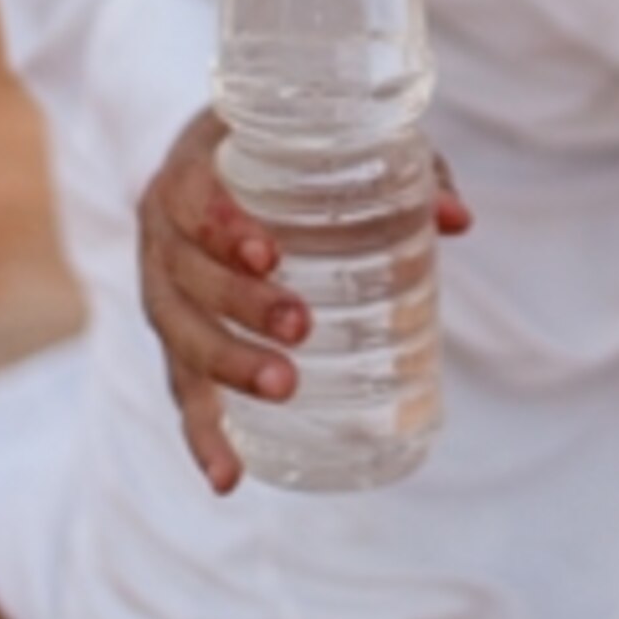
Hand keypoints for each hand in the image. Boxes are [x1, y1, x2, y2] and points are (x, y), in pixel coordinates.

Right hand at [136, 110, 471, 494]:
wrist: (220, 158)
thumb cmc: (285, 149)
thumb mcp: (336, 140)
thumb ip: (398, 168)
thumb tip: (457, 219)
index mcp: (189, 173)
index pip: (195, 201)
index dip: (224, 229)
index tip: (269, 254)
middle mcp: (161, 233)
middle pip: (187, 276)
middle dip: (241, 306)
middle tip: (302, 327)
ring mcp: (163, 289)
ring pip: (179, 335)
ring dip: (227, 366)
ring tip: (284, 386)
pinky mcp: (176, 337)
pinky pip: (181, 389)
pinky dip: (202, 435)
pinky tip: (227, 478)